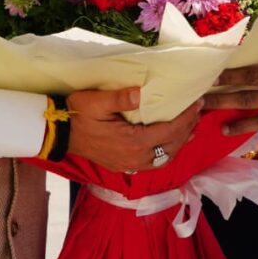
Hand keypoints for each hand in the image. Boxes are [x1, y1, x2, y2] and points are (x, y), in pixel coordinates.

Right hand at [67, 87, 201, 172]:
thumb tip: (142, 93)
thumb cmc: (78, 113)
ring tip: (190, 127)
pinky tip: (170, 144)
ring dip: (180, 142)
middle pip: (171, 146)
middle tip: (199, 112)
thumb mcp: (96, 101)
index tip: (197, 104)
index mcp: (132, 141)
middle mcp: (135, 157)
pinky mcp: (124, 165)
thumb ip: (120, 97)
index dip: (186, 118)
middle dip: (188, 128)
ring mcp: (130, 164)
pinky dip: (167, 153)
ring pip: (165, 158)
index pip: (169, 131)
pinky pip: (154, 163)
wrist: (59, 133)